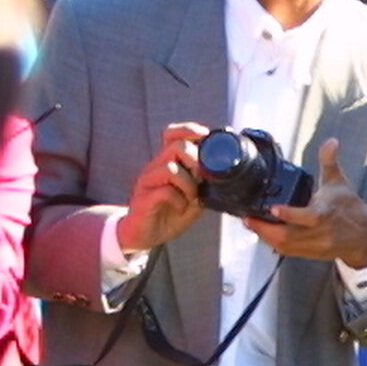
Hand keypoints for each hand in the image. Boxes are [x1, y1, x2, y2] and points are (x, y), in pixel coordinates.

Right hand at [116, 118, 211, 255]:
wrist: (143, 235)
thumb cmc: (168, 213)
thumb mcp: (193, 199)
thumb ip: (204, 186)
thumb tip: (224, 176)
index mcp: (167, 163)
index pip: (173, 134)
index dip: (190, 130)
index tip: (206, 137)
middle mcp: (155, 168)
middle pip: (176, 147)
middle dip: (196, 161)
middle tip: (202, 180)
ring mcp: (147, 182)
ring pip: (170, 168)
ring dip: (188, 184)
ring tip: (192, 199)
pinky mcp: (143, 199)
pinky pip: (164, 192)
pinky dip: (178, 201)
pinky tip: (180, 209)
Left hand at [248, 141, 366, 268]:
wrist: (365, 237)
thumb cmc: (350, 209)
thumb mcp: (340, 182)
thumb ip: (329, 161)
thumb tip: (331, 142)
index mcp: (326, 213)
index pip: (307, 217)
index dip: (289, 215)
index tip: (274, 208)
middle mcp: (319, 233)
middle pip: (288, 236)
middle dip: (265, 229)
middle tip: (248, 218)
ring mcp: (314, 245)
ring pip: (285, 246)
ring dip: (265, 236)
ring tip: (250, 223)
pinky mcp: (310, 254)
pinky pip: (287, 252)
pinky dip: (273, 243)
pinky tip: (263, 233)